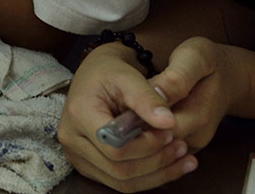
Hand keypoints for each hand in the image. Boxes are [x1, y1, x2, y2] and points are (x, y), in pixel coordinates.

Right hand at [58, 42, 195, 190]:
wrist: (95, 76)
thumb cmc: (110, 71)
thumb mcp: (128, 76)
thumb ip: (148, 98)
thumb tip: (170, 122)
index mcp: (79, 114)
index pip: (115, 147)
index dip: (147, 146)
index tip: (171, 133)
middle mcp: (72, 139)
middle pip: (119, 169)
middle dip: (157, 162)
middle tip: (182, 146)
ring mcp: (77, 156)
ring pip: (122, 183)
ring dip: (158, 175)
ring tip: (183, 158)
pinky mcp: (88, 165)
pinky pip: (120, 183)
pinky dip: (149, 178)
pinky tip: (171, 166)